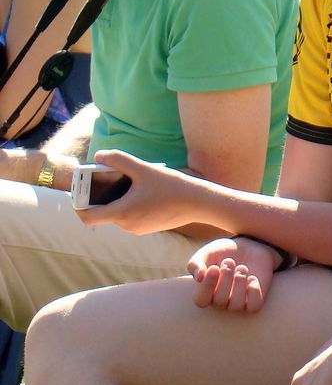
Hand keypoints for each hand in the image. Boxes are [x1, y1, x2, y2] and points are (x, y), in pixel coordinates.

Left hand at [73, 149, 205, 232]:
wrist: (200, 203)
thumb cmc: (172, 186)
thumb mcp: (144, 169)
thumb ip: (119, 160)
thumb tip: (98, 155)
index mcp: (122, 213)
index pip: (87, 217)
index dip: (78, 204)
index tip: (81, 191)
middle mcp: (126, 225)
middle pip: (103, 211)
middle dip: (103, 195)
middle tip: (110, 177)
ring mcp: (137, 228)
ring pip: (118, 213)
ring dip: (119, 199)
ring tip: (134, 182)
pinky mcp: (148, 228)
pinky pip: (131, 216)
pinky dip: (131, 204)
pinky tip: (146, 191)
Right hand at [188, 237, 278, 312]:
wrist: (248, 247)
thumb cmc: (223, 252)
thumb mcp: (207, 253)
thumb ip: (196, 263)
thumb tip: (199, 277)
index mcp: (204, 292)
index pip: (201, 300)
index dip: (207, 286)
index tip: (214, 268)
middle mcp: (220, 301)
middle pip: (220, 301)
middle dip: (226, 278)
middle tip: (229, 261)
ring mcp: (237, 302)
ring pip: (236, 305)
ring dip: (239, 282)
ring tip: (242, 267)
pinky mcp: (253, 300)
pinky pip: (254, 306)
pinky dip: (254, 292)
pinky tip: (252, 278)